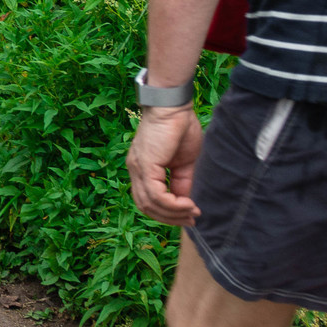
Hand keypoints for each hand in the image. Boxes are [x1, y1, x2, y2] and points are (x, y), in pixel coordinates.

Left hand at [128, 107, 204, 225]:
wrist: (173, 106)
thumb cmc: (179, 128)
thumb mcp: (184, 162)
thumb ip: (182, 182)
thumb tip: (185, 202)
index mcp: (142, 169)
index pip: (148, 201)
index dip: (168, 213)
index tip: (189, 215)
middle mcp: (135, 171)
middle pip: (146, 207)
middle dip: (170, 218)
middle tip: (190, 220)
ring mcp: (137, 169)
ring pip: (149, 204)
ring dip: (172, 213)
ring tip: (191, 212)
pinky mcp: (144, 166)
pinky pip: (155, 195)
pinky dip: (172, 204)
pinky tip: (187, 204)